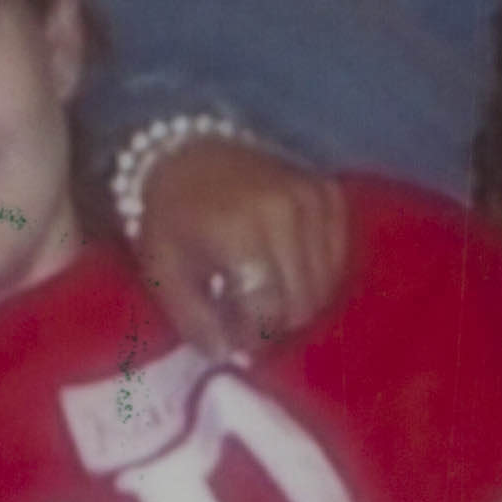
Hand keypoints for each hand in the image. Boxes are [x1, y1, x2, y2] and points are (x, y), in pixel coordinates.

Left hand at [129, 133, 351, 369]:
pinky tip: (289, 272)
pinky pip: (339, 257)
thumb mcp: (162, 270)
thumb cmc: (170, 214)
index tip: (234, 336)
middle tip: (250, 319)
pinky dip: (318, 276)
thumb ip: (193, 321)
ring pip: (325, 285)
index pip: (267, 311)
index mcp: (239, 233)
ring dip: (297, 302)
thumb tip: (229, 355)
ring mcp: (314, 199)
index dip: (252, 336)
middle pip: (302, 302)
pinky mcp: (330, 193)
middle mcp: (286, 213)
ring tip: (267, 295)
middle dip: (276, 323)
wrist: (189, 147)